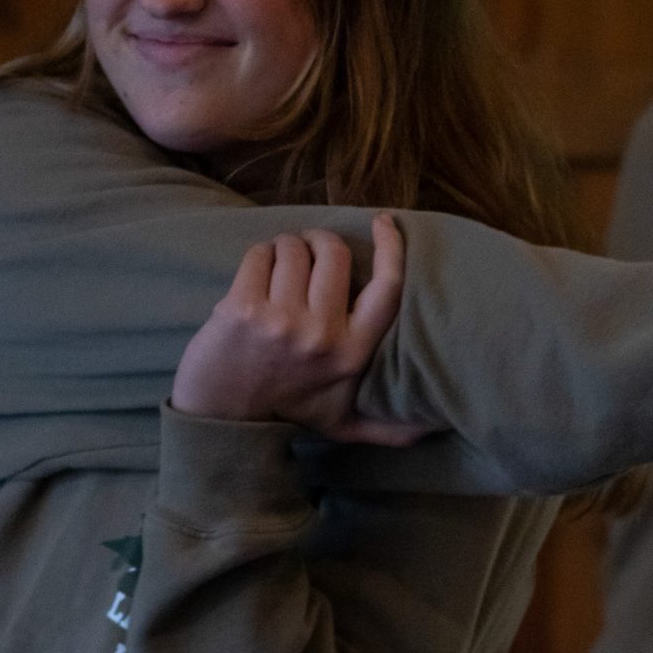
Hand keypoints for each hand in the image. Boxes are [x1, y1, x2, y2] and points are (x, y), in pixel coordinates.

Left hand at [171, 215, 425, 441]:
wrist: (221, 417)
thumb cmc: (287, 412)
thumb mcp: (344, 423)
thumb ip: (388, 427)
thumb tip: (432, 430)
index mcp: (353, 354)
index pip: (387, 287)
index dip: (391, 247)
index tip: (384, 222)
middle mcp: (322, 335)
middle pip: (335, 253)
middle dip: (321, 242)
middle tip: (309, 251)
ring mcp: (281, 320)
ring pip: (294, 248)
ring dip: (287, 247)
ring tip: (279, 265)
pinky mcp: (242, 308)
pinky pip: (260, 255)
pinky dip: (260, 255)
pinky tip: (258, 272)